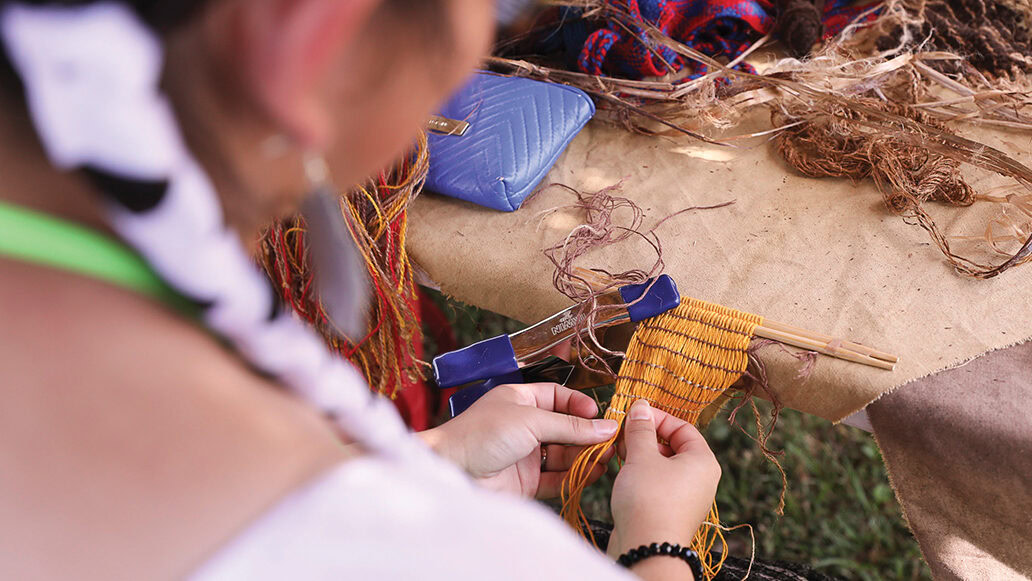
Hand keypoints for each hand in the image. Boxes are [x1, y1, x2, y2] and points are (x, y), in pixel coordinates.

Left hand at [422, 383, 617, 497]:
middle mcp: (524, 426)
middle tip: (611, 440)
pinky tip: (592, 473)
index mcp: (520, 400)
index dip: (579, 405)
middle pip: (565, 428)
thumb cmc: (482, 434)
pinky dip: (576, 476)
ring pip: (564, 454)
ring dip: (585, 456)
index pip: (558, 397)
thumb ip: (569, 426)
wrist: (453, 471)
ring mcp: (526, 454)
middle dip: (587, 434)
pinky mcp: (527, 481)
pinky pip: (558, 478)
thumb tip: (605, 427)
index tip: (598, 415)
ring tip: (606, 458)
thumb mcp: (530, 421)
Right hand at [607, 399, 720, 561]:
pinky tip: (624, 473)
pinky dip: (642, 474)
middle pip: (673, 446)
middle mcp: (701, 478)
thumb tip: (641, 406)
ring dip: (641, 455)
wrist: (647, 549)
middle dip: (646, 437)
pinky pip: (659, 483)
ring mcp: (687, 497)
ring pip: (663, 465)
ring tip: (620, 453)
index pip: (683, 427)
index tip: (634, 413)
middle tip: (623, 434)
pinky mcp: (672, 511)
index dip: (657, 417)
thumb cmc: (649, 500)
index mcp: (703, 460)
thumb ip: (640, 428)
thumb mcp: (642, 456)